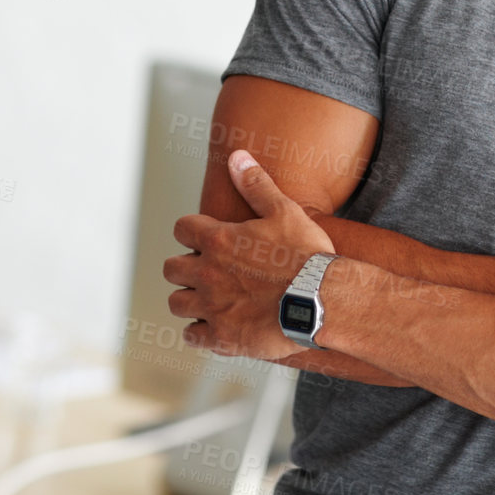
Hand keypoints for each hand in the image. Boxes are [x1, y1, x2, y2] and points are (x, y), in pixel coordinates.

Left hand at [164, 149, 337, 360]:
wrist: (322, 300)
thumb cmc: (305, 256)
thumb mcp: (284, 211)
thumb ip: (256, 184)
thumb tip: (238, 158)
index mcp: (218, 240)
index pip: (182, 229)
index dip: (190, 231)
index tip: (201, 237)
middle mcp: (207, 273)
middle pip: (172, 269)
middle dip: (183, 266)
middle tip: (202, 269)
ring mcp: (213, 307)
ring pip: (176, 302)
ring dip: (187, 298)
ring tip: (204, 298)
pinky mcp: (223, 336)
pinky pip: (193, 336)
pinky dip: (199, 331)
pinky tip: (212, 326)